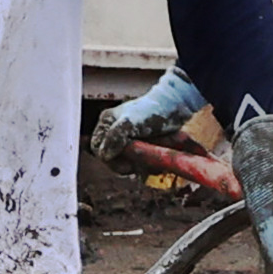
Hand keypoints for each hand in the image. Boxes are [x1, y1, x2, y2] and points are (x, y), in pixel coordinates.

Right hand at [87, 72, 203, 173]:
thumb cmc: (151, 110)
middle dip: (124, 164)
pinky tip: (154, 163)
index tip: (125, 163)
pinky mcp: (140, 146)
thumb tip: (104, 155)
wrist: (175, 107)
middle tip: (137, 166)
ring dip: (137, 166)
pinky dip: (145, 166)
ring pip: (125, 162)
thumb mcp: (130, 123)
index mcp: (107, 123)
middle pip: (111, 158)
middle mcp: (114, 132)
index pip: (97, 148)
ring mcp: (128, 139)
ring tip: (149, 164)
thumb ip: (114, 137)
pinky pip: (138, 162)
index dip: (108, 158)